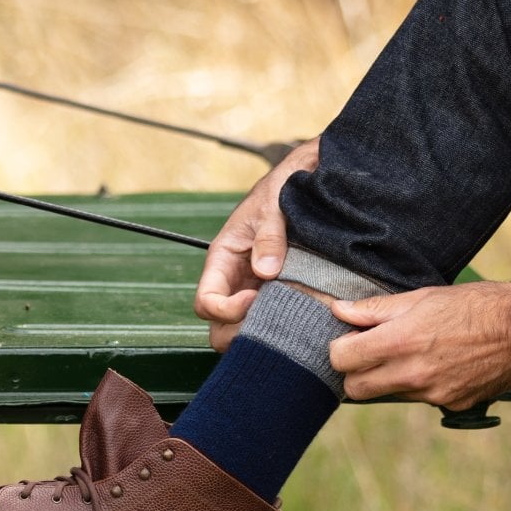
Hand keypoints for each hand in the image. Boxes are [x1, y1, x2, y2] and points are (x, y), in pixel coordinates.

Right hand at [194, 137, 320, 350]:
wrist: (304, 179)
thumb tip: (265, 271)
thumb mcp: (273, 207)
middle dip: (241, 331)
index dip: (226, 310)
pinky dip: (281, 325)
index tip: (256, 299)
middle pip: (220, 326)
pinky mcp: (276, 291)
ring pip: (244, 328)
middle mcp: (234, 279)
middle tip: (273, 321)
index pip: (206, 302)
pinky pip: (270, 318)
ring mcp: (253, 288)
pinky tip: (303, 316)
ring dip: (263, 331)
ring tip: (289, 320)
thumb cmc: (282, 189)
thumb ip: (269, 237)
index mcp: (222, 259)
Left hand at [329, 278, 510, 410]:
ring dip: (389, 378)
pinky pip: (422, 399)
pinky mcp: (453, 405)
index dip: (340, 349)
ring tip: (413, 352)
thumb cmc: (475, 304)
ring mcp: (432, 394)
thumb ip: (376, 310)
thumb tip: (339, 310)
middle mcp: (412, 374)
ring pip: (389, 394)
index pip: (341, 360)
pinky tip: (441, 363)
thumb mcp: (421, 298)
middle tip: (371, 351)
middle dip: (356, 372)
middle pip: (356, 388)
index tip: (351, 340)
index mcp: (399, 343)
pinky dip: (422, 385)